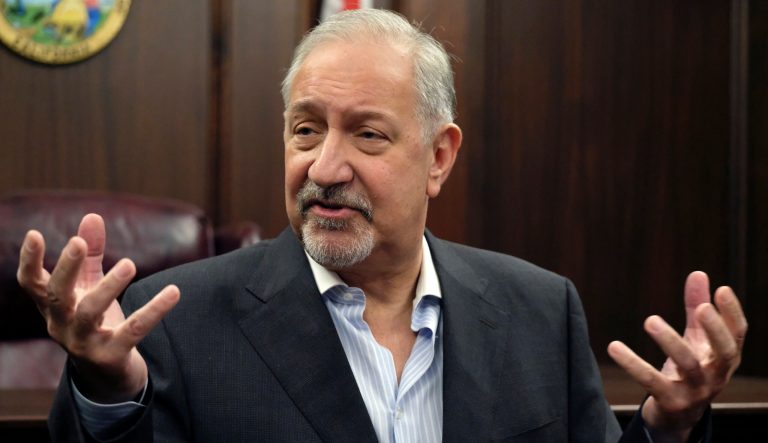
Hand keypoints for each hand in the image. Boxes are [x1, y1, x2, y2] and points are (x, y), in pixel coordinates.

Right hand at [17, 214, 179, 402]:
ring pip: (89, 312)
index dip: (28, 260)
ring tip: (129, 263)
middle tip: (79, 243)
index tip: (34, 234)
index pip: (31, 283)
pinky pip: (134, 331)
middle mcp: (61, 325)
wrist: (108, 375)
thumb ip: (91, 255)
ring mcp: (83, 343)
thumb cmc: (96, 322)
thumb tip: (92, 215)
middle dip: (66, 268)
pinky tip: (173, 292)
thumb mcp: (90, 288)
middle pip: (55, 295)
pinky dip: (154, 310)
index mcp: (53, 307)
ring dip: (108, 286)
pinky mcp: (111, 356)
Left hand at [607, 271, 746, 441]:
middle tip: (700, 307)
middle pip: (724, 352)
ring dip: (670, 341)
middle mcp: (716, 375)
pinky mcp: (671, 402)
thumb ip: (696, 306)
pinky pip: (651, 381)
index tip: (721, 289)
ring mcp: (696, 391)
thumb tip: (698, 273)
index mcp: (724, 358)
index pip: (737, 335)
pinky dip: (632, 364)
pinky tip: (614, 347)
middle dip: (714, 329)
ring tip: (650, 319)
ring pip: (688, 365)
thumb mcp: (695, 339)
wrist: (678, 415)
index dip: (732, 313)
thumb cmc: (690, 369)